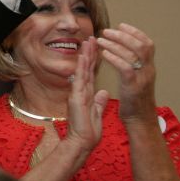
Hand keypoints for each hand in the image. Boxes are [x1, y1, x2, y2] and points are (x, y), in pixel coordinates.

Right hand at [66, 37, 107, 152]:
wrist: (81, 142)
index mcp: (86, 94)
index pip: (90, 74)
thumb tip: (104, 92)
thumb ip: (99, 101)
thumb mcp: (97, 112)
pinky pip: (80, 80)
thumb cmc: (88, 131)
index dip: (93, 61)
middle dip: (89, 53)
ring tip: (88, 42)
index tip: (97, 48)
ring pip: (81, 71)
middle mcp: (80, 91)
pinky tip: (84, 58)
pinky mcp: (75, 98)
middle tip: (91, 38)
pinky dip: (82, 68)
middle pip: (85, 69)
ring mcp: (76, 93)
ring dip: (85, 56)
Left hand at [97, 23, 156, 121]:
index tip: (121, 25)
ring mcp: (141, 78)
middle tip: (107, 30)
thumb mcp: (135, 81)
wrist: (139, 120)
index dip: (135, 33)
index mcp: (148, 68)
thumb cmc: (134, 102)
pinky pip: (125, 67)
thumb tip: (120, 55)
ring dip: (115, 44)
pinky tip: (103, 53)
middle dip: (124, 35)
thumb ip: (130, 68)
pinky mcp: (133, 86)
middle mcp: (148, 70)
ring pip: (133, 53)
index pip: (146, 43)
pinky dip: (114, 58)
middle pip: (141, 45)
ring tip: (100, 39)